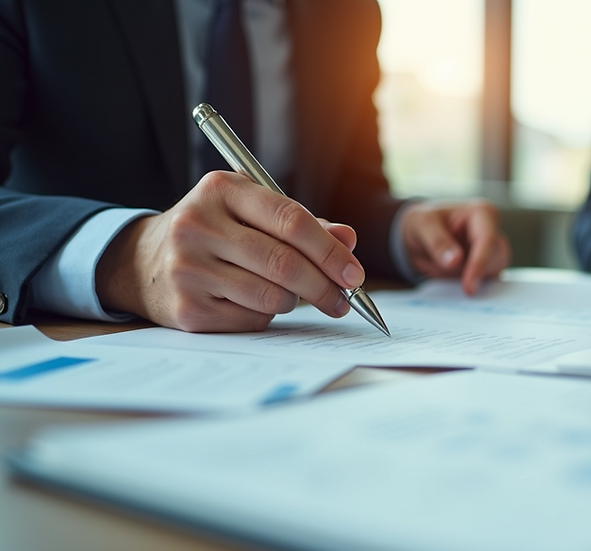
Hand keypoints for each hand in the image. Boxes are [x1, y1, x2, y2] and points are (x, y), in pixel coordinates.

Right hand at [95, 171, 364, 331]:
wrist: (142, 262)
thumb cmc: (214, 233)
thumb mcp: (251, 214)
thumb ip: (302, 224)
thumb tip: (348, 240)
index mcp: (221, 190)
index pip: (290, 219)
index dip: (330, 250)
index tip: (354, 273)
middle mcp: (198, 225)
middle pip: (284, 263)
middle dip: (324, 286)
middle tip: (345, 299)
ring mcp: (188, 268)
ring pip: (271, 296)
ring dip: (294, 302)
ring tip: (292, 296)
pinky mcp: (186, 308)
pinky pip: (251, 320)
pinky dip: (266, 317)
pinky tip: (254, 304)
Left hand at [400, 199, 510, 294]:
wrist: (420, 237)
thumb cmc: (424, 223)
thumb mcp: (422, 224)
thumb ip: (437, 241)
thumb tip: (455, 261)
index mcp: (482, 213)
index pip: (488, 240)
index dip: (479, 263)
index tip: (469, 286)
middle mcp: (492, 231)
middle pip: (496, 259)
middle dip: (476, 273)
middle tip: (454, 282)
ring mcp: (491, 252)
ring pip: (493, 273)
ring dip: (472, 280)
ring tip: (446, 272)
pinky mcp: (487, 269)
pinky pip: (485, 283)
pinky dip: (471, 286)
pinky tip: (453, 283)